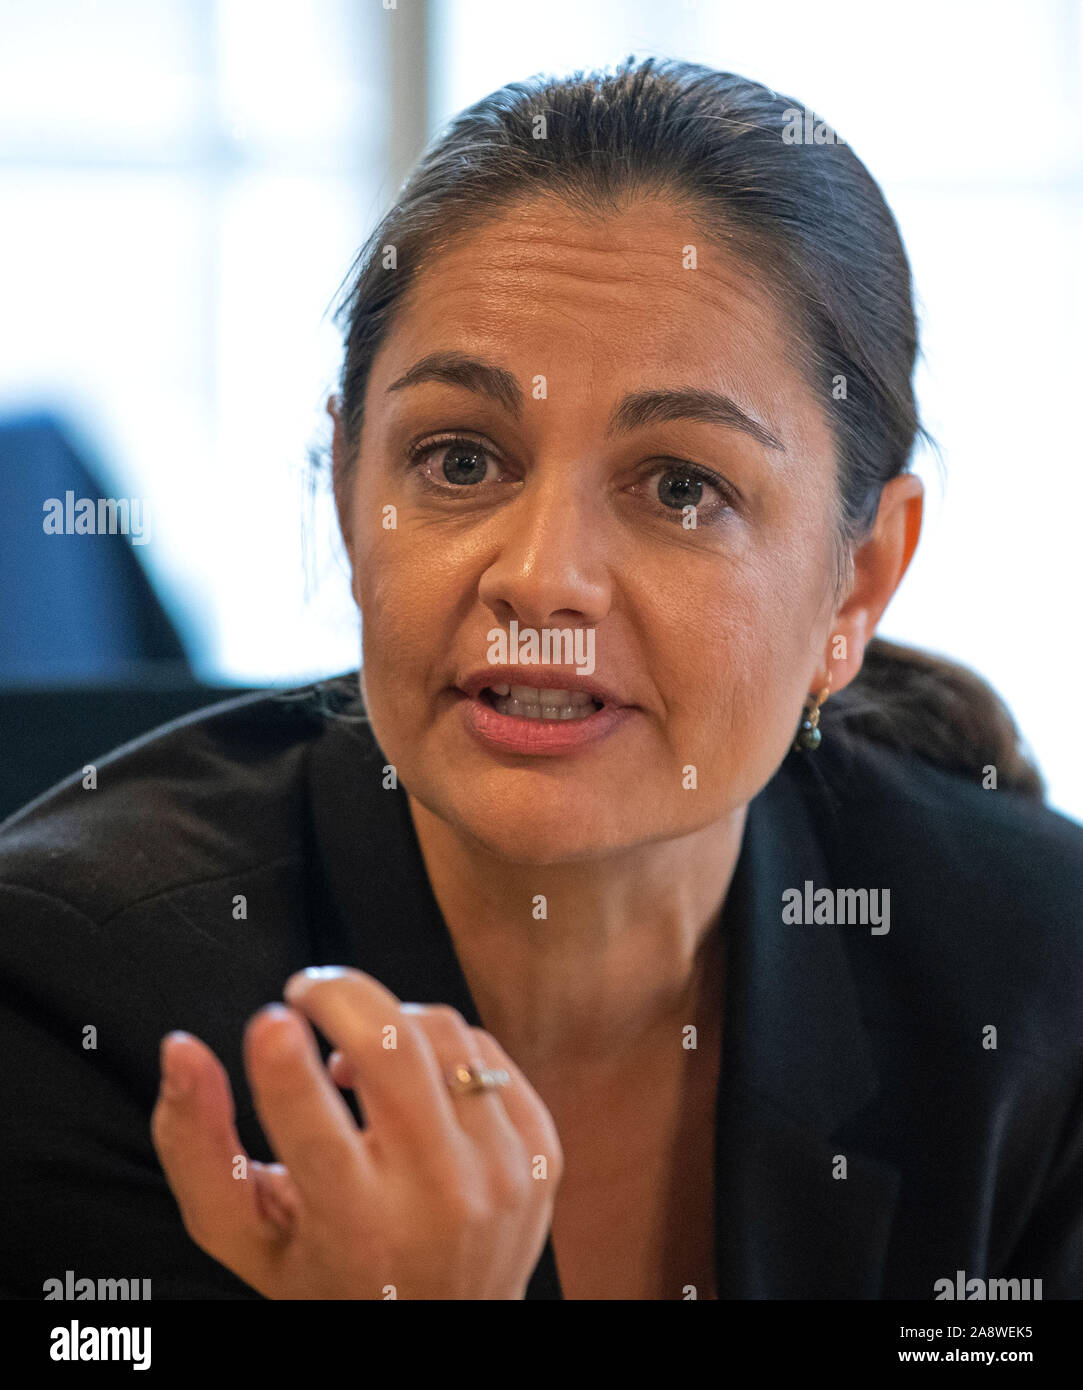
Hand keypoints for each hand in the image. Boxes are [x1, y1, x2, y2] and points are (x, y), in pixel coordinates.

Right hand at [151, 966, 562, 1298]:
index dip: (284, 1059)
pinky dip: (439, 1048)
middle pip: (392, 1048)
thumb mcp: (246, 1235)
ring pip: (440, 1032)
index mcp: (356, 1228)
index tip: (271, 1017)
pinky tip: (413, 1083)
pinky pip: (486, 1049)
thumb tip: (182, 1049)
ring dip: (387, 1023)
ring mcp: (501, 1174)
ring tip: (354, 1060)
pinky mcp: (541, 1151)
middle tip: (305, 991)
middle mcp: (437, 1201)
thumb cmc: (328, 1274)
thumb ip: (197, 1144)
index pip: (313, 1127)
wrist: (447, 1327)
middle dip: (339, 995)